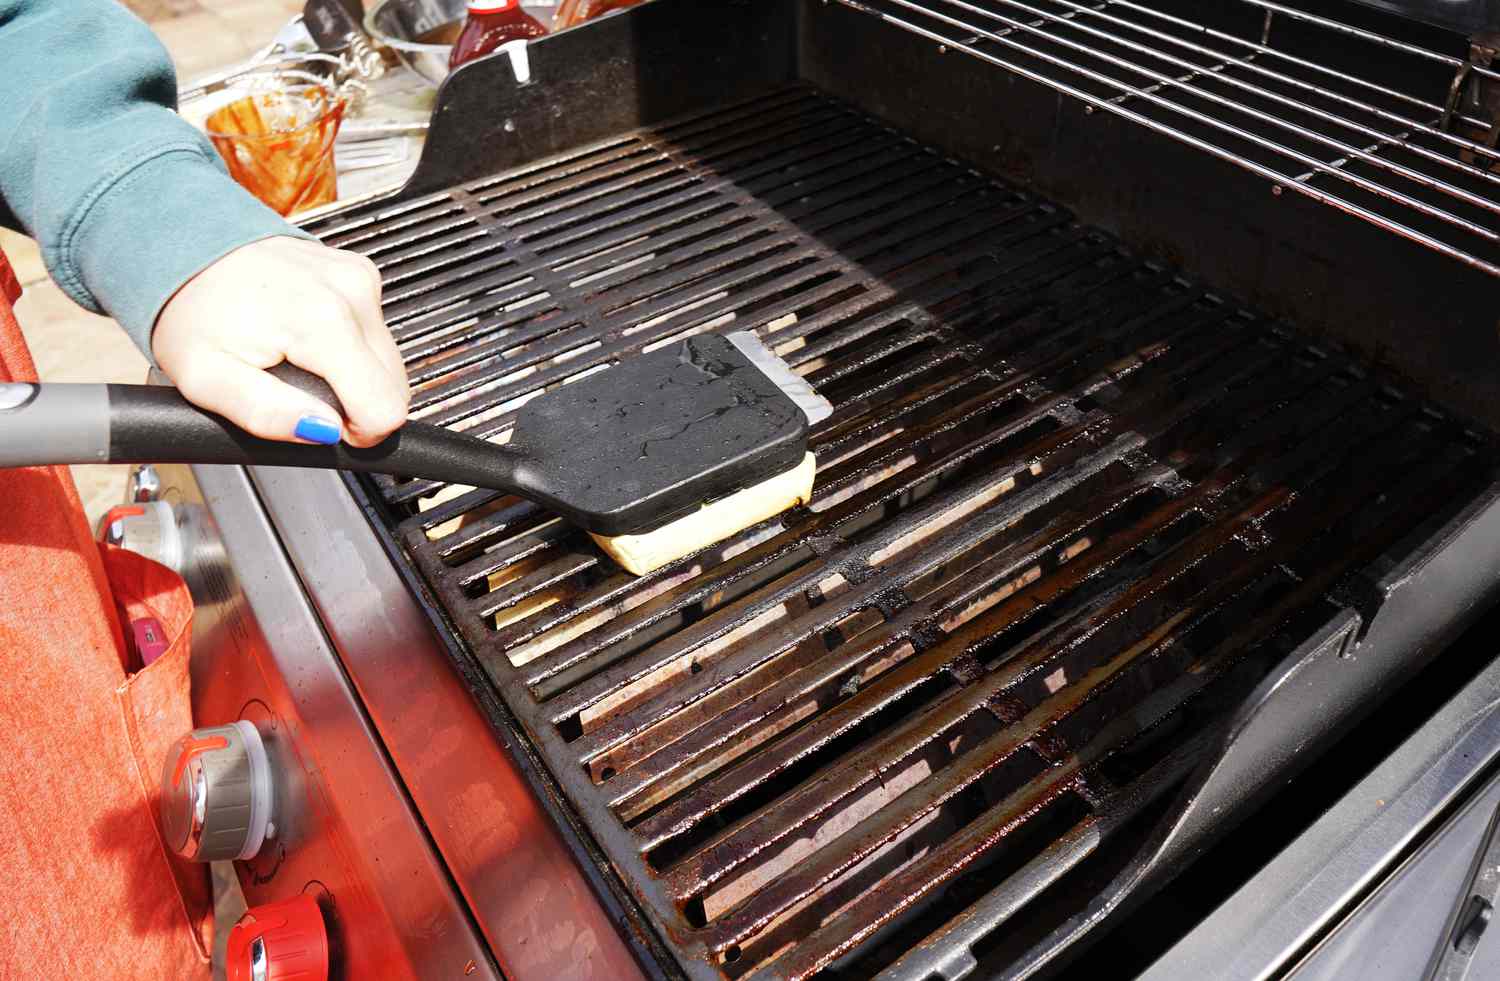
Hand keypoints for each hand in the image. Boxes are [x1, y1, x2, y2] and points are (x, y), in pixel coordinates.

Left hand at [151, 237, 409, 447]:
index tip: (319, 421)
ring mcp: (360, 278)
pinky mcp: (361, 272)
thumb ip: (265, 414)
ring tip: (298, 360)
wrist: (183, 246)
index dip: (356, 433)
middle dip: (353, 403)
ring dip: (351, 375)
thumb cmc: (192, 311)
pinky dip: (349, 346)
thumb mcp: (206, 380)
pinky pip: (376, 333)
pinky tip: (307, 337)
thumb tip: (323, 431)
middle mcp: (352, 292)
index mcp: (324, 322)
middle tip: (299, 390)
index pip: (384, 410)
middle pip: (393, 387)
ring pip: (388, 362)